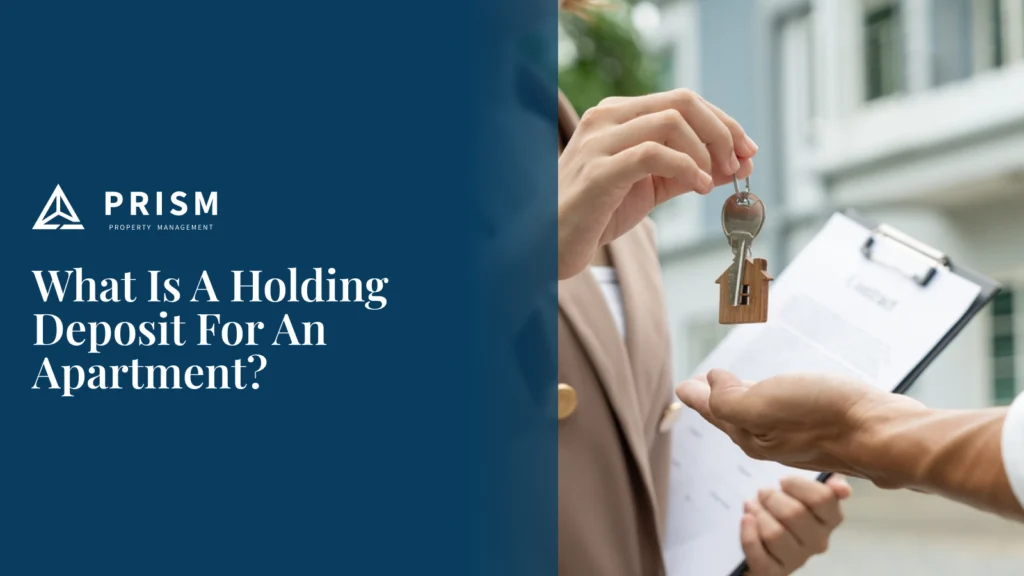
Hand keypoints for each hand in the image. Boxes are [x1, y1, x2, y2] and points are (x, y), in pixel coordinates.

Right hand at [558, 89, 756, 278]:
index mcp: (618, 115)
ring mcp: (599, 142)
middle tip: (739, 163)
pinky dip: (686, 168)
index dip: (723, 122)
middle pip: (682, 102)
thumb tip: (736, 163)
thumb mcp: (649, 186)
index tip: (748, 150)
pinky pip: (653, 154)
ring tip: (715, 180)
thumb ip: (686, 170)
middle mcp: (606, 118)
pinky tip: (700, 186)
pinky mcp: (598, 171)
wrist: (550, 243)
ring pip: (671, 122)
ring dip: (706, 150)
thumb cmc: (597, 213)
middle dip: (722, 130)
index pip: (682, 100)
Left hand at [675, 369, 921, 475]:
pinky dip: (771, 398)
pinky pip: (785, 410)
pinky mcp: (822, 425)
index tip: (683, 385)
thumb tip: (710, 383)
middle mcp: (772, 440)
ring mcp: (798, 434)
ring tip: (731, 385)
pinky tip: (778, 393)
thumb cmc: (825, 418)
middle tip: (700, 384)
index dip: (698, 396)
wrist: (884, 433)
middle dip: (715, 400)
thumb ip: (728, 399)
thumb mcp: (763, 405)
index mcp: (751, 436)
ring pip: (760, 414)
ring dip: (741, 398)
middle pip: (735, 416)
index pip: (715, 412)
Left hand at [741, 476, 850, 574]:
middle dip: (772, 498)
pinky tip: (746, 519)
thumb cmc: (788, 509)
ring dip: (759, 514)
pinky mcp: (773, 571)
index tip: (783, 481)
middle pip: (794, 513)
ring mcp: (797, 559)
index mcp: (831, 520)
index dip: (797, 485)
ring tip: (752, 506)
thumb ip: (827, 484)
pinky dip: (748, 534)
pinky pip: (759, 554)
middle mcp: (818, 541)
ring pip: (775, 534)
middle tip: (762, 492)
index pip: (822, 498)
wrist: (766, 540)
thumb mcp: (807, 492)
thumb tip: (841, 486)